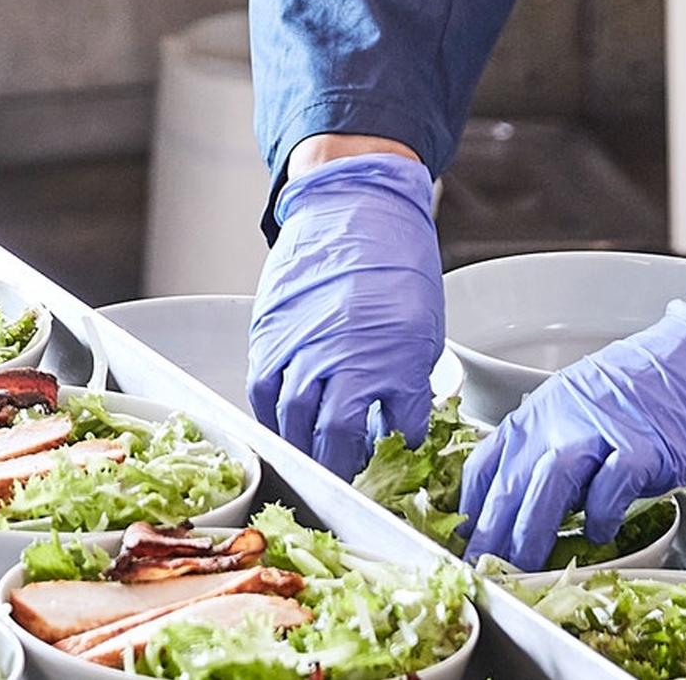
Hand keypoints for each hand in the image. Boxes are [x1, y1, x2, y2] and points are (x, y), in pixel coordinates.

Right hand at [248, 152, 444, 479]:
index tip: (394, 466)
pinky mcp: (270, 333)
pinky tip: (286, 426)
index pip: (396, 429)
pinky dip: (273, 416)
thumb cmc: (396, 258)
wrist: (354, 205)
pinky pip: (264, 391)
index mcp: (393, 351)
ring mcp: (301, 344)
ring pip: (294, 421)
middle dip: (342, 466)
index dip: (396, 453)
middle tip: (347, 480)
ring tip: (315, 461)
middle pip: (335, 437)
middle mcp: (343, 354)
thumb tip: (399, 423)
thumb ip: (408, 376)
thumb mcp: (421, 321)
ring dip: (304, 449)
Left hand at [460, 299, 685, 568]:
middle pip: (511, 480)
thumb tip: (527, 499)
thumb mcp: (586, 404)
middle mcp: (565, 414)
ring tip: (525, 569)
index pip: (487, 461)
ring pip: (548, 483)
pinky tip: (601, 534)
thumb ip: (555, 443)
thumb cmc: (654, 383)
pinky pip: (611, 487)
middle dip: (490, 536)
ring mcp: (603, 427)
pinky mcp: (645, 444)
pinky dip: (601, 516)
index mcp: (545, 406)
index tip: (466, 545)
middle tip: (485, 573)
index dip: (471, 510)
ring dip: (531, 533)